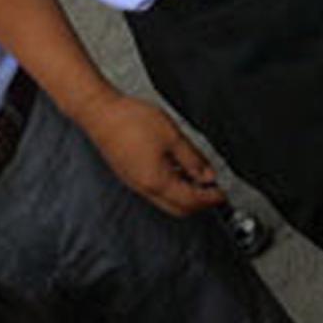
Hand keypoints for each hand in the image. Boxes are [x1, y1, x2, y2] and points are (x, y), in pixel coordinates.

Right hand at [73, 94, 225, 215]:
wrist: (100, 113)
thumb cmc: (130, 121)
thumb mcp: (173, 136)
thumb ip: (193, 159)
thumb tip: (208, 175)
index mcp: (158, 182)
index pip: (191, 201)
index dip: (210, 199)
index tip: (222, 194)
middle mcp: (145, 188)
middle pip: (178, 208)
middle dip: (199, 202)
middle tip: (213, 190)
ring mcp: (135, 183)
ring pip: (166, 200)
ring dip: (185, 194)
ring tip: (199, 176)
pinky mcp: (130, 174)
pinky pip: (155, 189)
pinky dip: (172, 186)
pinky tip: (178, 168)